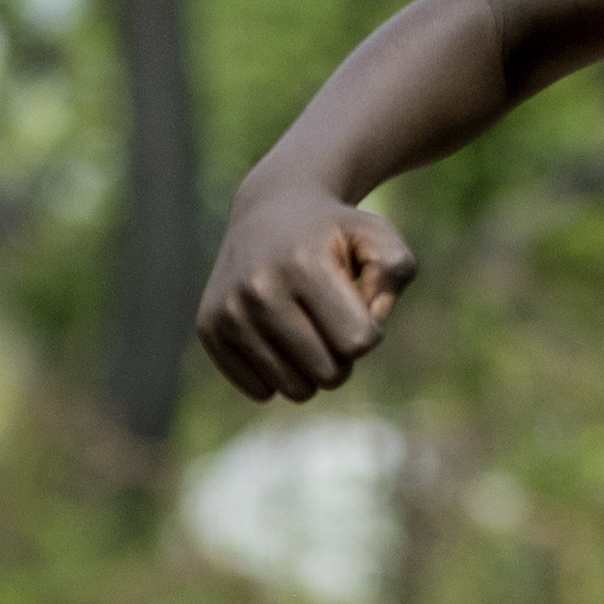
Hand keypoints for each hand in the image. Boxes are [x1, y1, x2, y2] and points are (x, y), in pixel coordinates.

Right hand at [195, 185, 416, 400]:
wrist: (268, 211)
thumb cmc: (334, 232)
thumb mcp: (377, 236)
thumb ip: (395, 270)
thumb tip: (371, 318)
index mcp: (302, 264)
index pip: (358, 343)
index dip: (369, 330)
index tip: (356, 305)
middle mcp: (258, 289)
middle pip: (329, 374)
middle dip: (342, 355)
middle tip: (333, 322)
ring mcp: (228, 312)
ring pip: (295, 390)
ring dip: (312, 369)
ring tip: (307, 329)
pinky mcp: (209, 330)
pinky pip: (261, 392)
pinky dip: (278, 373)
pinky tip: (276, 336)